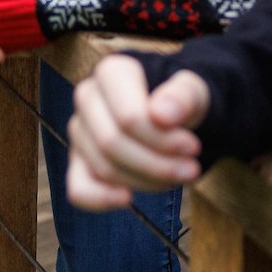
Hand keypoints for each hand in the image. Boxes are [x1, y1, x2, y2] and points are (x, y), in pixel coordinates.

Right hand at [65, 54, 208, 208]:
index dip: (162, 140)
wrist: (174, 112)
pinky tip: (127, 198)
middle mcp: (87, 96)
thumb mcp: (194, 90)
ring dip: (145, 181)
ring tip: (178, 176)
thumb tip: (162, 115)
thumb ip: (183, 96)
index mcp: (111, 71)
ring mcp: (80, 129)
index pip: (128, 118)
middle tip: (192, 170)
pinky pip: (78, 189)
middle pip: (112, 144)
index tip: (193, 147)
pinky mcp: (79, 160)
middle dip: (157, 165)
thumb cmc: (180, 98)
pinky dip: (101, 199)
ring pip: (103, 168)